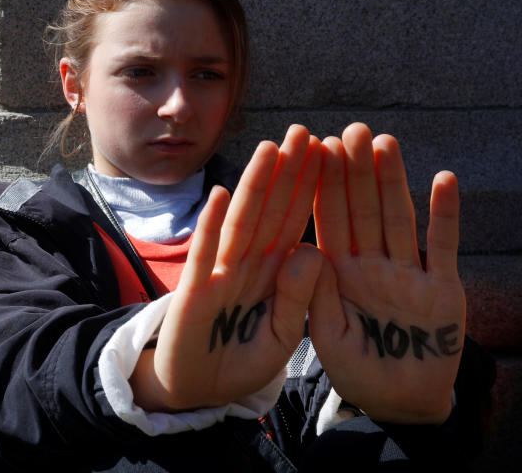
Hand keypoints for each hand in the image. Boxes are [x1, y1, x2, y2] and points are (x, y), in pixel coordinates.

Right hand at [131, 125, 323, 410]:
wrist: (198, 392)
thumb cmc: (241, 360)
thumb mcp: (281, 334)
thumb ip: (298, 296)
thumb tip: (314, 251)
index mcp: (273, 273)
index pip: (295, 222)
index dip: (311, 188)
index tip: (330, 153)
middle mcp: (248, 265)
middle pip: (271, 212)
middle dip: (286, 173)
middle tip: (303, 131)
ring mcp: (220, 275)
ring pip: (241, 223)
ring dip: (255, 187)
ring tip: (269, 150)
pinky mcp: (194, 293)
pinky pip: (206, 256)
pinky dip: (212, 227)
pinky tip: (223, 196)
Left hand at [309, 123, 464, 423]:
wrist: (400, 404)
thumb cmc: (357, 369)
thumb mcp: (326, 335)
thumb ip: (314, 296)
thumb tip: (306, 250)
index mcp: (338, 273)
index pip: (327, 220)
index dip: (320, 185)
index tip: (312, 149)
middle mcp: (372, 265)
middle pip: (362, 209)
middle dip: (355, 170)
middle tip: (350, 129)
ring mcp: (408, 273)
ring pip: (398, 218)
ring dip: (393, 180)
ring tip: (385, 143)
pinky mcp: (442, 289)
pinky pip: (443, 247)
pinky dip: (445, 214)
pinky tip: (444, 179)